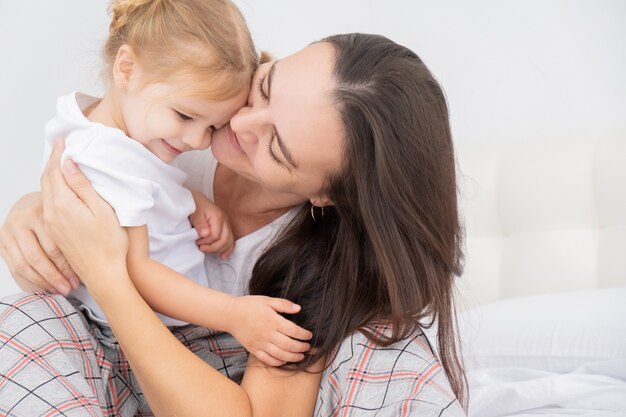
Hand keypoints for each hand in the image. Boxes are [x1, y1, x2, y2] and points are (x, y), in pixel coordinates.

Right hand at [0, 192, 78, 293]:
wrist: (31, 204)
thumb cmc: (59, 212)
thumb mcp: (70, 212)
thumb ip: (77, 225)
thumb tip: (97, 254)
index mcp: (41, 211)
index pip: (54, 246)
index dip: (67, 266)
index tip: (79, 279)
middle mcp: (21, 219)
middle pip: (38, 257)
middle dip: (56, 276)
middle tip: (70, 288)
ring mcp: (9, 230)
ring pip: (25, 264)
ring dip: (44, 281)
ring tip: (60, 290)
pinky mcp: (1, 240)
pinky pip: (15, 267)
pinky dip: (32, 280)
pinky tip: (47, 286)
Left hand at [41, 139, 128, 295]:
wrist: (104, 275)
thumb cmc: (110, 245)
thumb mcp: (102, 210)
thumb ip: (83, 186)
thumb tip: (68, 164)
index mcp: (63, 205)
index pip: (55, 171)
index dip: (58, 153)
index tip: (64, 140)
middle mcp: (52, 214)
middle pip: (46, 180)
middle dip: (52, 161)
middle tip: (61, 146)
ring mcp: (52, 225)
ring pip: (46, 192)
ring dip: (51, 175)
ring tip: (62, 163)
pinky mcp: (56, 233)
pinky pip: (49, 204)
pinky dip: (53, 189)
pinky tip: (63, 188)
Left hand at [189, 191, 234, 259]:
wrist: (197, 199)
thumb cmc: (194, 205)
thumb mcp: (194, 212)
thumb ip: (200, 223)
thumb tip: (205, 234)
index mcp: (218, 217)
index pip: (216, 236)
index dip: (206, 242)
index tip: (197, 242)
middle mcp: (225, 221)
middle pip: (224, 240)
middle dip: (213, 248)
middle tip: (201, 248)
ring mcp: (227, 224)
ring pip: (229, 242)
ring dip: (220, 250)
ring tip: (211, 254)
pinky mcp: (226, 227)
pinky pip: (230, 240)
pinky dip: (227, 249)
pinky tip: (223, 255)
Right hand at [228, 295, 313, 366]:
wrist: (230, 314)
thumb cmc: (249, 305)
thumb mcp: (267, 300)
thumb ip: (284, 304)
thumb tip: (298, 308)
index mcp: (273, 321)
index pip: (294, 331)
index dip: (304, 335)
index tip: (310, 335)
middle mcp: (268, 334)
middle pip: (289, 345)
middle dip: (301, 347)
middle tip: (307, 347)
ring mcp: (260, 343)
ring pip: (280, 355)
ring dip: (293, 357)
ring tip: (300, 356)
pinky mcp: (254, 349)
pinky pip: (267, 359)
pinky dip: (278, 362)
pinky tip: (284, 361)